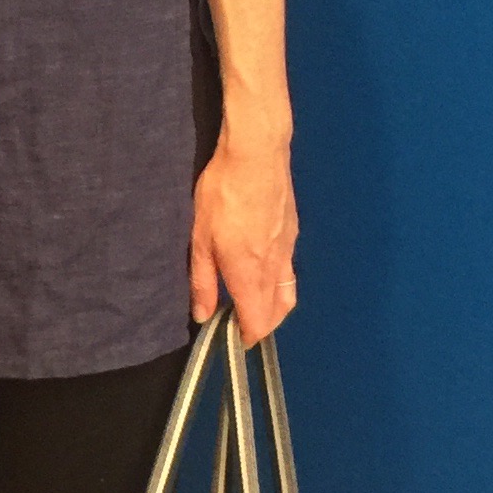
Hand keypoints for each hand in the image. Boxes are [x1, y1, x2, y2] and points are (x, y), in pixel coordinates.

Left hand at [191, 136, 296, 343]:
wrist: (257, 153)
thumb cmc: (223, 192)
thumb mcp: (200, 238)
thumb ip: (202, 280)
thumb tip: (202, 315)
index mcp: (249, 273)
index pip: (258, 322)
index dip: (248, 337)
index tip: (236, 340)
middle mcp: (274, 266)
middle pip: (278, 312)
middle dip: (262, 325)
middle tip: (241, 324)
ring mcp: (288, 248)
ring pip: (288, 291)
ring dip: (273, 306)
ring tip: (252, 302)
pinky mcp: (292, 231)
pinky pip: (289, 268)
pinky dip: (279, 282)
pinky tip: (262, 268)